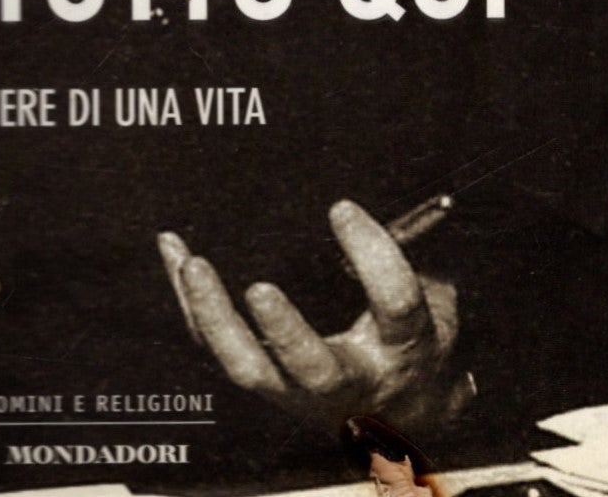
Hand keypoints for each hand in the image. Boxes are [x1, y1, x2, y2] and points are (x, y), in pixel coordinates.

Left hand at [158, 198, 469, 434]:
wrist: (397, 411)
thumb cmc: (412, 339)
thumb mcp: (435, 298)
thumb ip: (411, 251)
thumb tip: (368, 196)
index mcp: (403, 351)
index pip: (397, 309)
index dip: (374, 257)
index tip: (341, 207)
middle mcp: (349, 380)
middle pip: (313, 370)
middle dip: (285, 333)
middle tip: (259, 289)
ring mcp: (297, 388)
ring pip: (247, 368)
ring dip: (215, 318)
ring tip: (193, 264)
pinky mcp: (260, 376)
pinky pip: (213, 344)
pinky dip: (188, 299)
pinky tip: (173, 247)